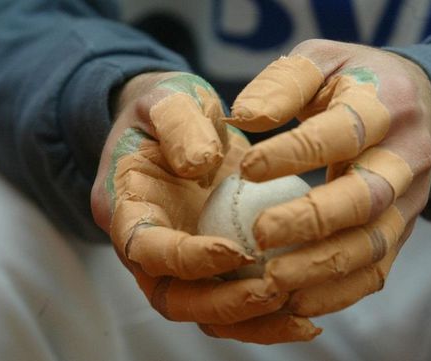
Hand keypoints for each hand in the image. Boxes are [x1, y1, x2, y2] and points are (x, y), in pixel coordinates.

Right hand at [90, 72, 319, 342]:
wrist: (177, 123)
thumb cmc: (170, 108)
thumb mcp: (169, 99)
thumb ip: (179, 126)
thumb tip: (200, 165)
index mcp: (125, 207)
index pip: (146, 248)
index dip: (187, 258)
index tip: (236, 250)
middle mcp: (146, 247)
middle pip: (173, 299)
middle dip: (223, 303)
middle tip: (274, 290)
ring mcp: (179, 261)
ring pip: (205, 312)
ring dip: (251, 321)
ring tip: (301, 315)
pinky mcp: (210, 265)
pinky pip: (233, 301)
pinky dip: (266, 317)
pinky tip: (305, 316)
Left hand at [221, 39, 430, 323]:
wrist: (423, 107)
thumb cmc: (357, 82)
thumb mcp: (323, 61)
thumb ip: (284, 84)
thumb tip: (244, 117)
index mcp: (384, 105)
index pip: (343, 132)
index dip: (296, 152)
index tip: (247, 167)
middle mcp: (404, 157)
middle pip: (366, 197)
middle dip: (313, 220)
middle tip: (259, 235)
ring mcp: (409, 200)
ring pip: (374, 244)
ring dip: (324, 269)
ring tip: (273, 283)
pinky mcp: (403, 229)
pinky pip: (379, 270)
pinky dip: (341, 293)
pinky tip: (298, 302)